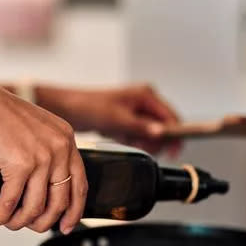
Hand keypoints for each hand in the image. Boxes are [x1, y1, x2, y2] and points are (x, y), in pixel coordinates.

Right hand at [0, 68, 87, 233]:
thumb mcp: (32, 128)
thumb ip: (45, 150)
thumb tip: (44, 189)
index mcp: (65, 137)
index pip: (80, 184)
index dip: (74, 211)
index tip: (67, 226)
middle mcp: (59, 146)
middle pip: (60, 201)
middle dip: (44, 222)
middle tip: (29, 227)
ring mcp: (41, 156)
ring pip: (36, 207)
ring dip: (20, 222)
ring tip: (8, 222)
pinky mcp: (19, 164)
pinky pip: (12, 202)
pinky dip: (2, 215)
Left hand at [36, 84, 181, 154]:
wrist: (69, 109)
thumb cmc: (90, 106)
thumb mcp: (118, 120)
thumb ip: (141, 127)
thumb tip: (160, 133)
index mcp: (147, 95)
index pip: (171, 116)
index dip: (175, 134)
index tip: (175, 150)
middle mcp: (145, 101)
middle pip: (163, 126)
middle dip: (155, 139)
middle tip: (143, 145)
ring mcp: (137, 111)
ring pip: (151, 133)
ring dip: (143, 141)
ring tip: (128, 138)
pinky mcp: (128, 121)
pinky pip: (139, 135)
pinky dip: (134, 140)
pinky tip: (121, 137)